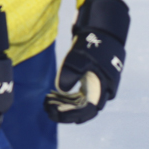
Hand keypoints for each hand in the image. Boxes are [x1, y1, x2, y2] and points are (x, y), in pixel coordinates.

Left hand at [44, 0, 129, 123]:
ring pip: (80, 105)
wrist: (102, 33)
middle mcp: (102, 92)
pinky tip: (53, 95)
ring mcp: (97, 89)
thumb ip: (69, 74)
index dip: (71, 116)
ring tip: (47, 101)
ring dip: (64, 105)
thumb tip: (60, 90)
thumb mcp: (78, 58)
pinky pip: (80, 97)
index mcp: (102, 88)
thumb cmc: (91, 45)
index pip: (87, 111)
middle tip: (47, 109)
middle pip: (83, 111)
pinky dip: (68, 98)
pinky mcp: (92, 84)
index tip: (54, 115)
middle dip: (65, 112)